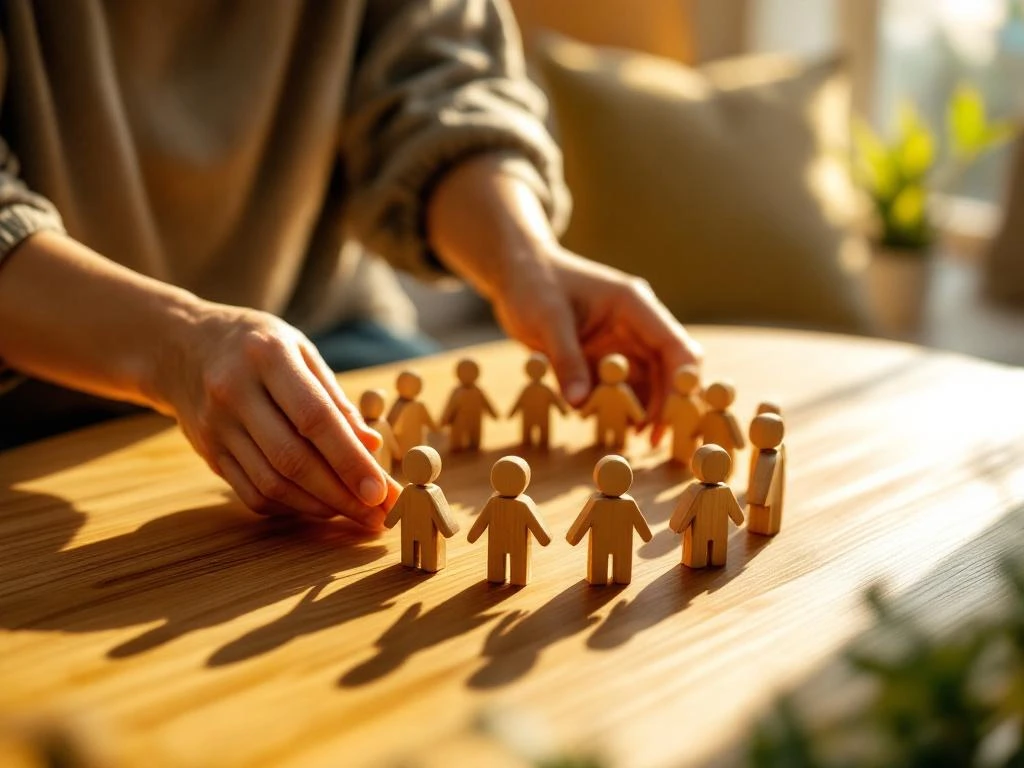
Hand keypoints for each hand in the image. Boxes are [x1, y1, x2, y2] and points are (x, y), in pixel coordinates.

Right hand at [156, 303, 400, 526]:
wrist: (181, 346)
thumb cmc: (257, 346)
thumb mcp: (300, 351)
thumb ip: (335, 399)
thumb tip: (371, 446)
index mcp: (267, 357)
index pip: (314, 418)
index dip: (349, 460)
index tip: (381, 491)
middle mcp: (234, 392)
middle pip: (293, 459)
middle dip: (342, 495)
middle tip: (378, 517)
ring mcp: (215, 426)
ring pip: (272, 483)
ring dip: (320, 507)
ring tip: (355, 515)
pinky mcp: (208, 452)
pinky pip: (252, 492)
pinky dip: (290, 507)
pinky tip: (318, 506)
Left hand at [491, 245, 701, 445]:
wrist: (516, 274)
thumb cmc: (533, 284)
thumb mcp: (547, 319)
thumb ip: (566, 360)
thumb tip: (580, 403)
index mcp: (634, 304)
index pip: (674, 345)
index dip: (681, 381)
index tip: (673, 415)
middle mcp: (636, 325)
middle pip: (670, 369)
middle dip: (667, 404)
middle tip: (653, 440)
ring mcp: (622, 343)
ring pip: (648, 383)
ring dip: (644, 409)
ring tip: (631, 438)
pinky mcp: (605, 359)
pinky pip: (621, 388)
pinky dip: (618, 407)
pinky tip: (608, 425)